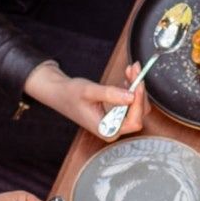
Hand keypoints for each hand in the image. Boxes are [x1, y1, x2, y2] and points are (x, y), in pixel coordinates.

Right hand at [28, 61, 149, 138]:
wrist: (60, 94)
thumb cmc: (70, 95)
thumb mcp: (90, 91)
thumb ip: (110, 94)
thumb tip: (131, 96)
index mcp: (107, 130)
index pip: (134, 121)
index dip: (139, 102)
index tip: (138, 83)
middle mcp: (114, 129)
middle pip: (139, 113)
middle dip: (139, 90)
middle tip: (135, 70)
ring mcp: (117, 122)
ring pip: (137, 106)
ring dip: (136, 88)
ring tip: (131, 70)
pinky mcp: (117, 114)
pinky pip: (132, 103)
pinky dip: (132, 89)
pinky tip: (128, 77)